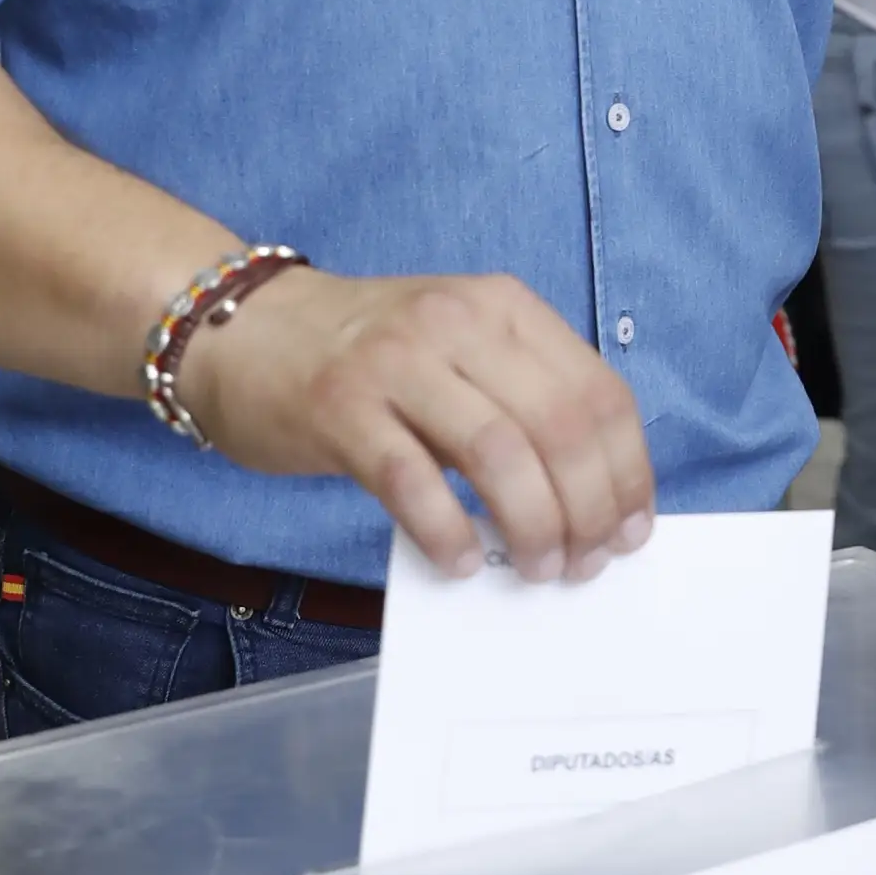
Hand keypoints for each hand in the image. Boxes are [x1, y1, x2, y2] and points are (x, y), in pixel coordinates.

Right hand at [185, 268, 654, 583]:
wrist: (244, 328)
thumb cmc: (367, 356)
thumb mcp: (460, 351)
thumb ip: (521, 401)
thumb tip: (592, 497)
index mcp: (503, 307)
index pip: (599, 392)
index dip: (626, 471)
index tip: (630, 528)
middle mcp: (457, 323)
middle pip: (559, 426)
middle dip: (587, 509)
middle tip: (583, 562)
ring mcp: (396, 362)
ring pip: (498, 453)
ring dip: (531, 525)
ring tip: (535, 567)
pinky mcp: (340, 408)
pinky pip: (412, 481)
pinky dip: (448, 532)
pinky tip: (461, 562)